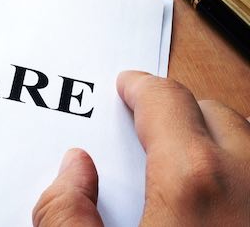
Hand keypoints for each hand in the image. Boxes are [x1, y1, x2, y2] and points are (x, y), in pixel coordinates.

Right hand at [32, 71, 249, 225]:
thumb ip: (67, 216)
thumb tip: (74, 170)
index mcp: (194, 184)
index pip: (168, 102)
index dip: (141, 87)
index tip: (129, 85)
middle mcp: (247, 188)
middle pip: (216, 115)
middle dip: (181, 110)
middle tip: (149, 122)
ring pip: (247, 144)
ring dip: (216, 141)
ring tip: (181, 158)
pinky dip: (237, 170)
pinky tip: (213, 198)